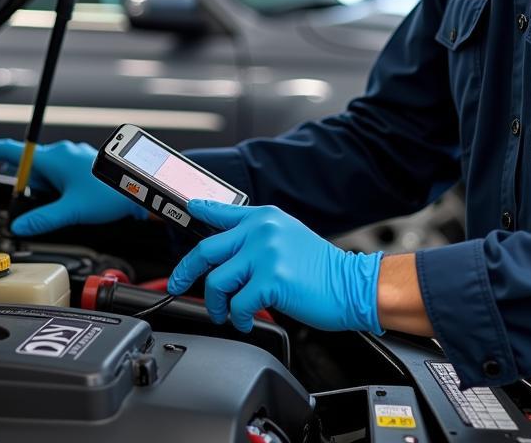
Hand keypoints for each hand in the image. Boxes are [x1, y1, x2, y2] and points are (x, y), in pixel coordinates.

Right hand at [0, 138, 148, 235]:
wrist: (140, 186)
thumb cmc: (110, 193)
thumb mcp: (71, 210)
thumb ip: (42, 219)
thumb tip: (20, 226)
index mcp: (53, 158)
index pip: (13, 150)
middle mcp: (62, 153)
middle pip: (30, 167)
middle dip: (27, 185)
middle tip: (32, 203)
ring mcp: (74, 158)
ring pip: (46, 172)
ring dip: (45, 189)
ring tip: (63, 206)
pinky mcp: (83, 166)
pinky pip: (61, 174)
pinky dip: (57, 187)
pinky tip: (69, 201)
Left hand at [167, 200, 382, 333]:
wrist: (352, 285)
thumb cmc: (321, 268)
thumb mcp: (286, 237)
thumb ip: (256, 237)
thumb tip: (225, 252)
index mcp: (264, 217)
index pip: (220, 211)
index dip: (197, 212)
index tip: (184, 212)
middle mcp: (261, 230)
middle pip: (206, 249)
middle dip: (185, 271)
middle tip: (177, 284)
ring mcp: (265, 254)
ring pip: (217, 281)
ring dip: (216, 304)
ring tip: (225, 312)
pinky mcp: (271, 280)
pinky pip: (237, 304)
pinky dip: (237, 318)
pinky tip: (245, 319)